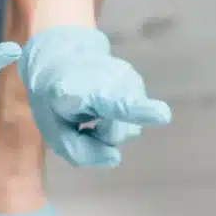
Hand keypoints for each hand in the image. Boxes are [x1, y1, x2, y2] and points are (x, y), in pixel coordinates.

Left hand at [19, 26, 171, 167]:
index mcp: (81, 91)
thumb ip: (79, 152)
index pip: (115, 103)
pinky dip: (117, 120)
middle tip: (80, 120)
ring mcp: (129, 79)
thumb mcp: (52, 130)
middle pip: (117, 133)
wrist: (62, 57)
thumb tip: (115, 158)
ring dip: (110, 128)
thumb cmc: (53, 100)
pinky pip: (133, 120)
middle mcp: (112, 81)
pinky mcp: (138, 85)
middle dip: (101, 137)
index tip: (164, 115)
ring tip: (91, 110)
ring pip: (128, 129)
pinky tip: (103, 106)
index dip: (140, 111)